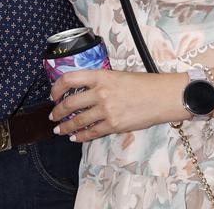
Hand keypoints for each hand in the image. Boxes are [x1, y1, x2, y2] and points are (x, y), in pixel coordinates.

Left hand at [49, 69, 180, 141]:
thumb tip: (84, 92)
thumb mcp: (117, 75)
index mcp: (100, 76)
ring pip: (78, 120)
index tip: (53, 94)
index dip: (57, 87)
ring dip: (66, 126)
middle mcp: (100, 92)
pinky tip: (75, 137)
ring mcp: (106, 110)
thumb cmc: (142, 84)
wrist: (160, 96)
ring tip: (59, 129)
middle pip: (70, 102)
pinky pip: (92, 132)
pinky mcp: (113, 125)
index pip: (69, 78)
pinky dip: (81, 136)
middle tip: (53, 116)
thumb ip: (99, 83)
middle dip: (58, 111)